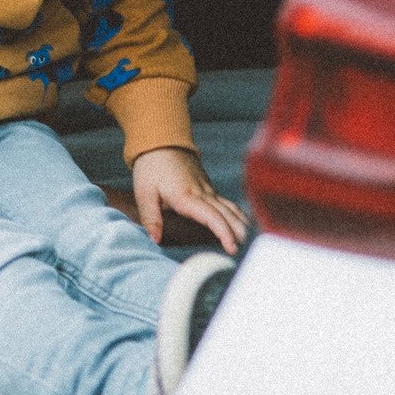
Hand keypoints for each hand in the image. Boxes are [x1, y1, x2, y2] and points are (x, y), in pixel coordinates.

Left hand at [131, 146, 251, 254]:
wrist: (160, 142)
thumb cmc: (151, 167)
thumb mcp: (144, 192)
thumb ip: (151, 217)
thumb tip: (155, 240)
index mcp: (187, 196)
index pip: (212, 217)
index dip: (224, 233)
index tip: (232, 248)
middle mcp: (202, 193)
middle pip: (227, 215)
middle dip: (239, 233)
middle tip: (246, 252)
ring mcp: (207, 190)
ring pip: (231, 208)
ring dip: (242, 224)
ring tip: (250, 243)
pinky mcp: (208, 188)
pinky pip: (227, 203)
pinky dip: (238, 215)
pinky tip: (244, 225)